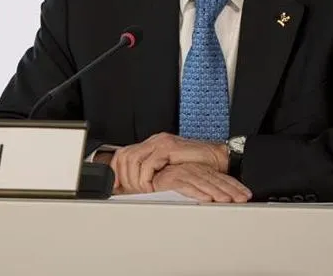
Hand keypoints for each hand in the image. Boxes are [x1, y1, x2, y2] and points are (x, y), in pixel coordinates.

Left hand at [111, 133, 228, 193]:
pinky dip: (146, 178)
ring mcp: (161, 142)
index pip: (122, 154)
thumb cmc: (198, 167)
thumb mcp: (169, 172)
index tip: (115, 187)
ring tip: (143, 191)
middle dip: (123, 177)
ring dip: (135, 179)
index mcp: (152, 145)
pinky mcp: (169, 147)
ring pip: (133, 159)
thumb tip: (132, 190)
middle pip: (124, 156)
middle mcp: (154, 141)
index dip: (115, 171)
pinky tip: (152, 187)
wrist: (218, 159)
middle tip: (130, 192)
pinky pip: (148, 163)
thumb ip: (152, 175)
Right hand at [153, 163, 250, 202]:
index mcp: (200, 169)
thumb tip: (225, 198)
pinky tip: (205, 199)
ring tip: (226, 200)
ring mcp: (181, 172)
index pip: (221, 177)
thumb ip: (204, 187)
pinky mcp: (169, 178)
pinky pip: (185, 186)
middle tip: (241, 199)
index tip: (245, 195)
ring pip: (202, 182)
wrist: (151, 172)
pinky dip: (196, 193)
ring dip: (215, 192)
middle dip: (229, 190)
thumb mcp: (190, 181)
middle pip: (215, 180)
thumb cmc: (169, 178)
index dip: (234, 186)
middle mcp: (192, 168)